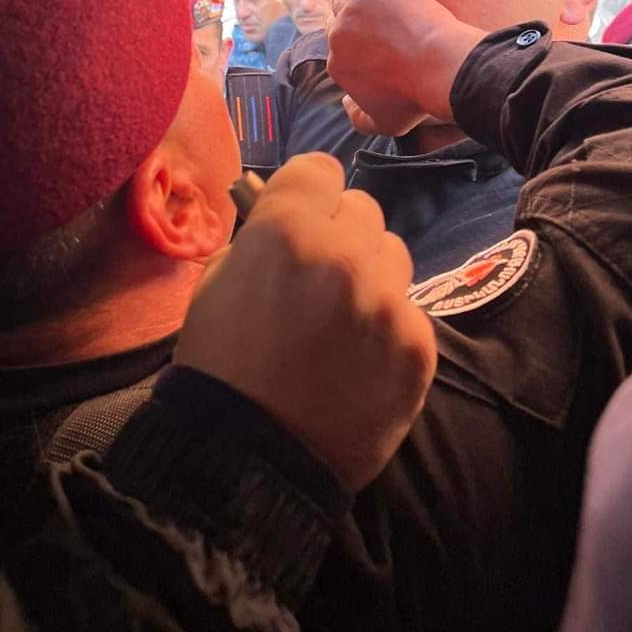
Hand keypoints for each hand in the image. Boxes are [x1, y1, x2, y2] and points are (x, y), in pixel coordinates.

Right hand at [175, 154, 434, 491]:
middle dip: (341, 233)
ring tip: (342, 320)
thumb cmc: (220, 369)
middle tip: (319, 275)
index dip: (308, 192)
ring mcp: (388, 303)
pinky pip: (411, 312)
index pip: (320, 169)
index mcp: (285, 233)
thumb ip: (258, 242)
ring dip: (371, 275)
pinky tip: (359, 361)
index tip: (302, 214)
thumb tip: (287, 220)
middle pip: (363, 209)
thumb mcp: (214, 286)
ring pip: (394, 255)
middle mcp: (344, 256)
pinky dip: (388, 329)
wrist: (250, 461)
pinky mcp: (417, 347)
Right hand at [327, 0, 483, 136]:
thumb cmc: (417, 95)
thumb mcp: (386, 123)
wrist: (439, 65)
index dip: (356, 44)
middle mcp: (336, 38)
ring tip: (379, 1)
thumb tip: (346, 104)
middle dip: (355, 22)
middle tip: (379, 21)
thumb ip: (359, 119)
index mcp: (337, 66)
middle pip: (338, 22)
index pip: (339, 49)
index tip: (376, 41)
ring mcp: (349, 11)